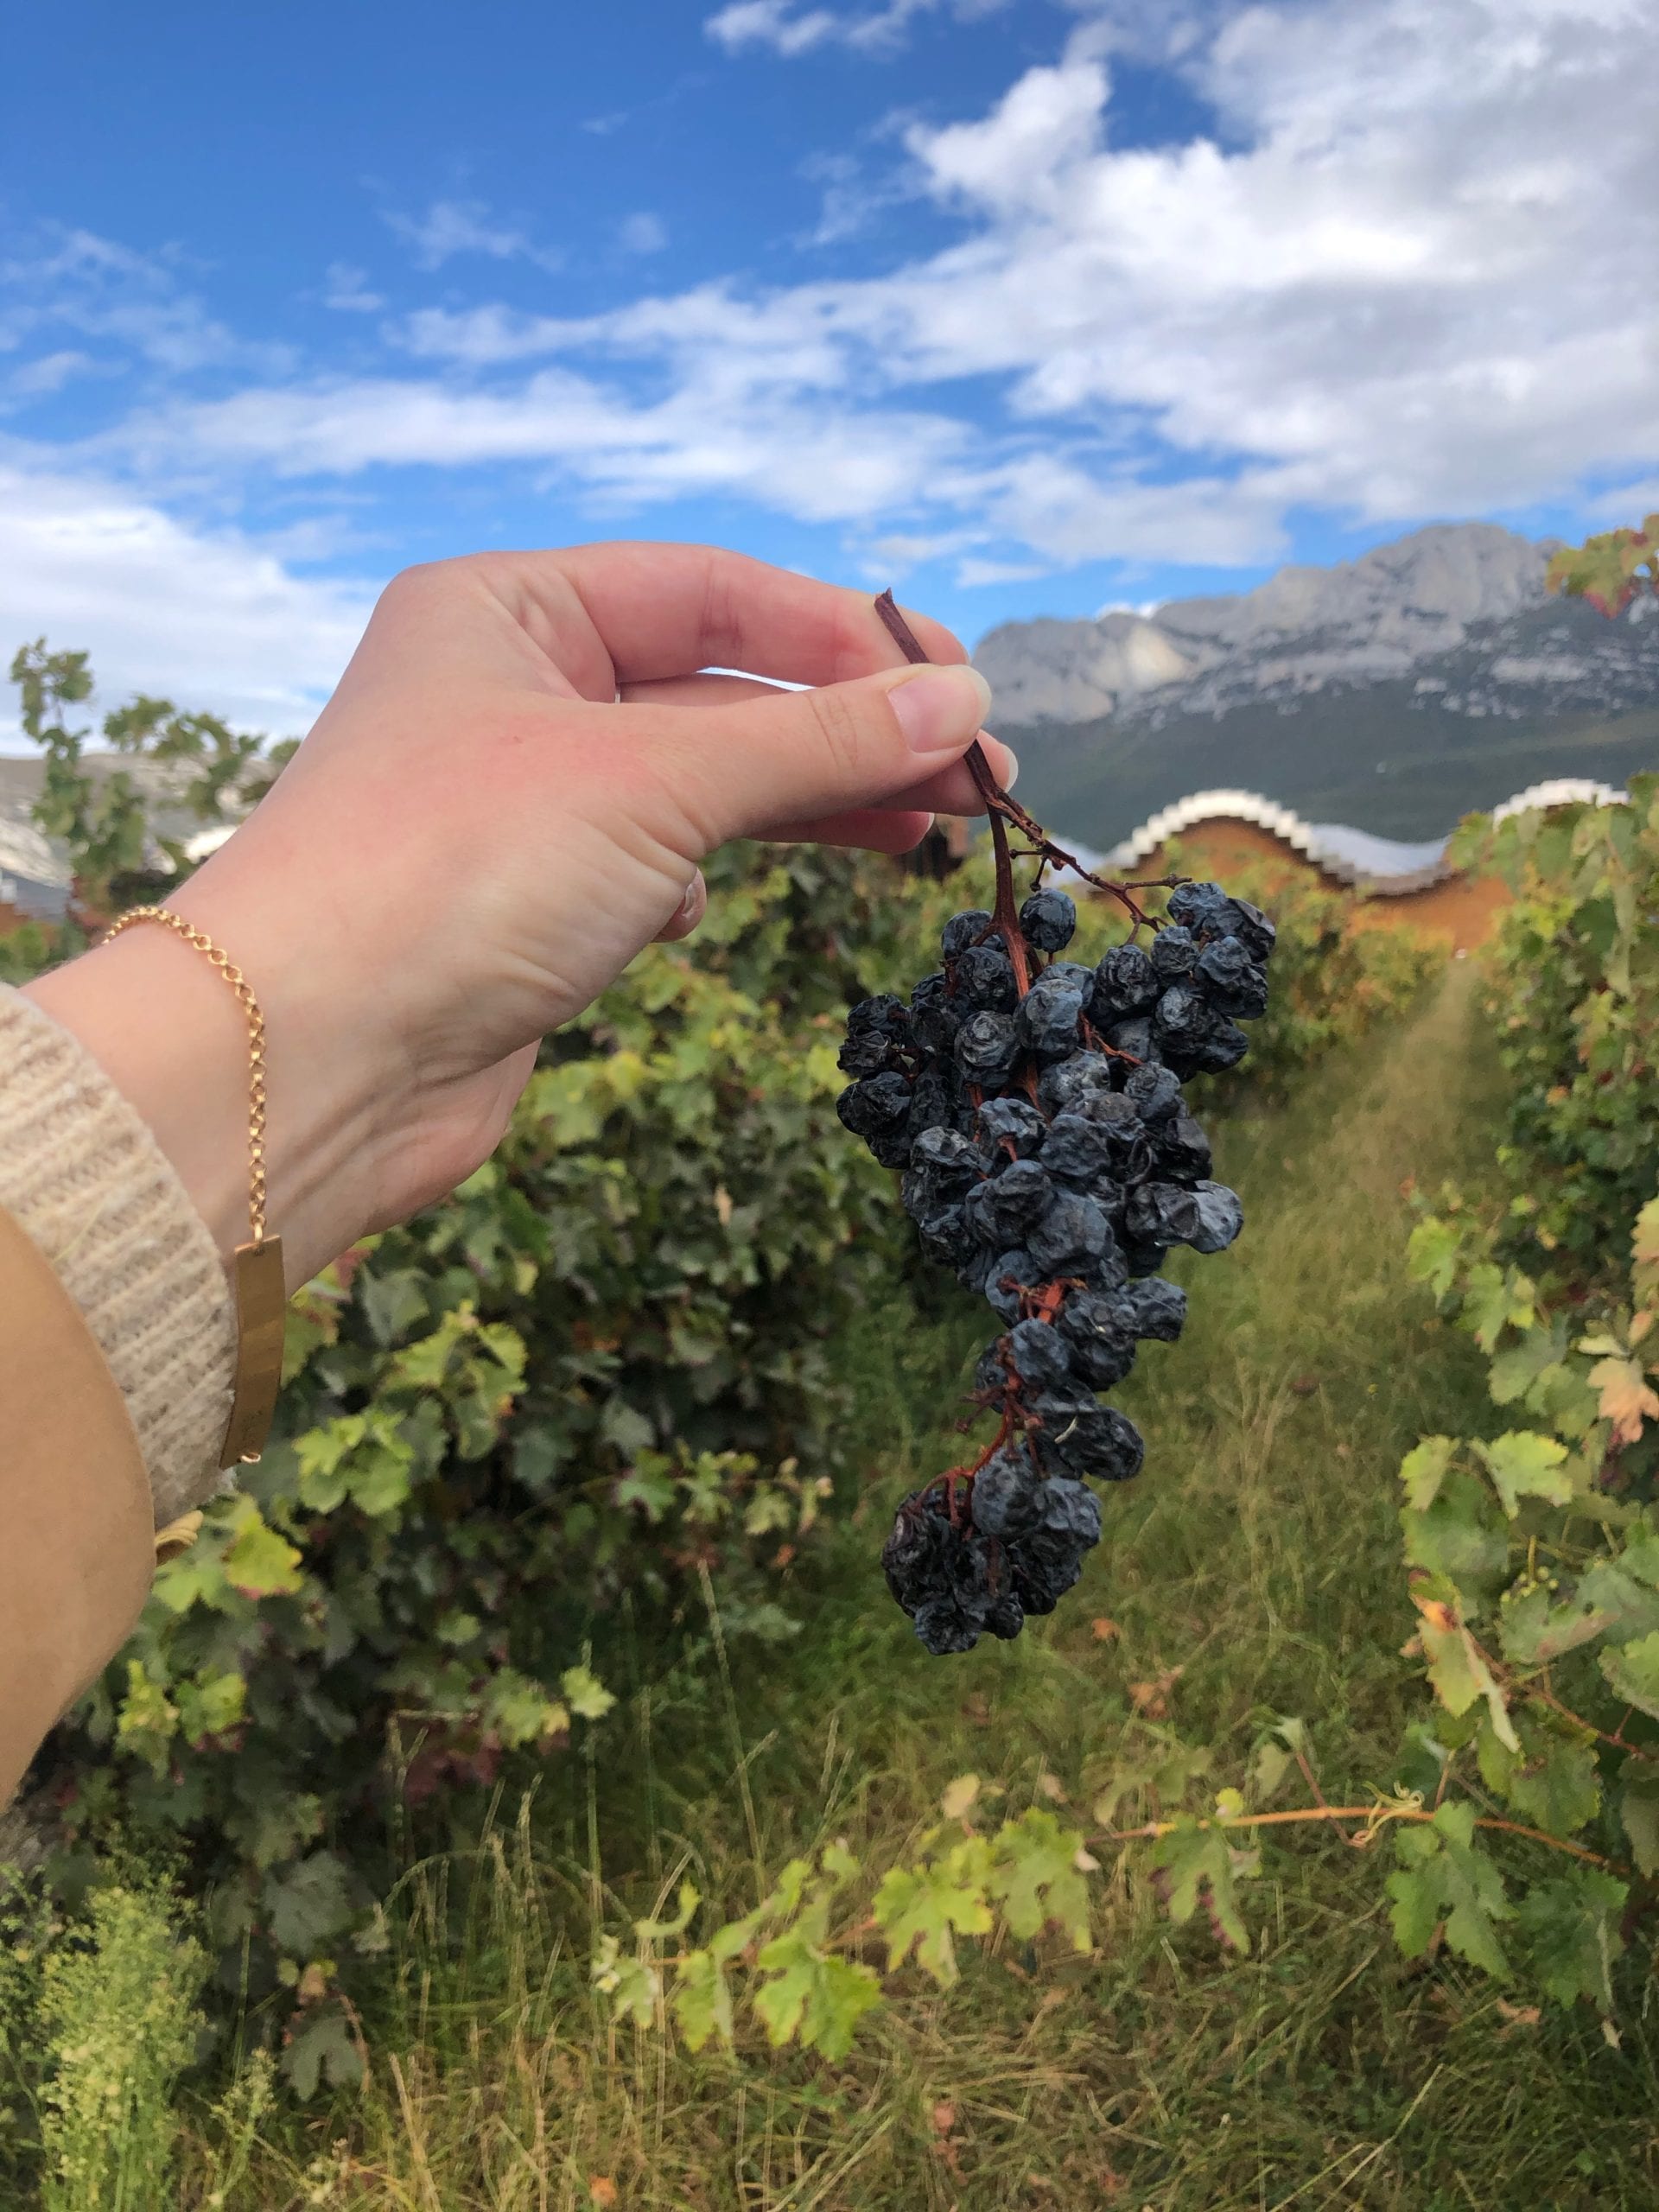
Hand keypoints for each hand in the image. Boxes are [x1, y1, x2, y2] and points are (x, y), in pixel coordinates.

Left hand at [26, 543, 1009, 1287]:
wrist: (310, 1060)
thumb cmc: (453, 873)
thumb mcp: (654, 779)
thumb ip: (815, 740)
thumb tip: (962, 705)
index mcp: (506, 607)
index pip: (711, 592)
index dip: (843, 637)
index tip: (960, 687)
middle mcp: (507, 689)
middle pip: (717, 689)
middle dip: (847, 729)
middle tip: (977, 774)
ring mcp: (516, 802)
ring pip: (697, 784)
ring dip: (807, 804)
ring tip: (931, 829)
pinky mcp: (526, 906)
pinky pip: (653, 866)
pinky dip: (700, 879)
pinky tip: (701, 913)